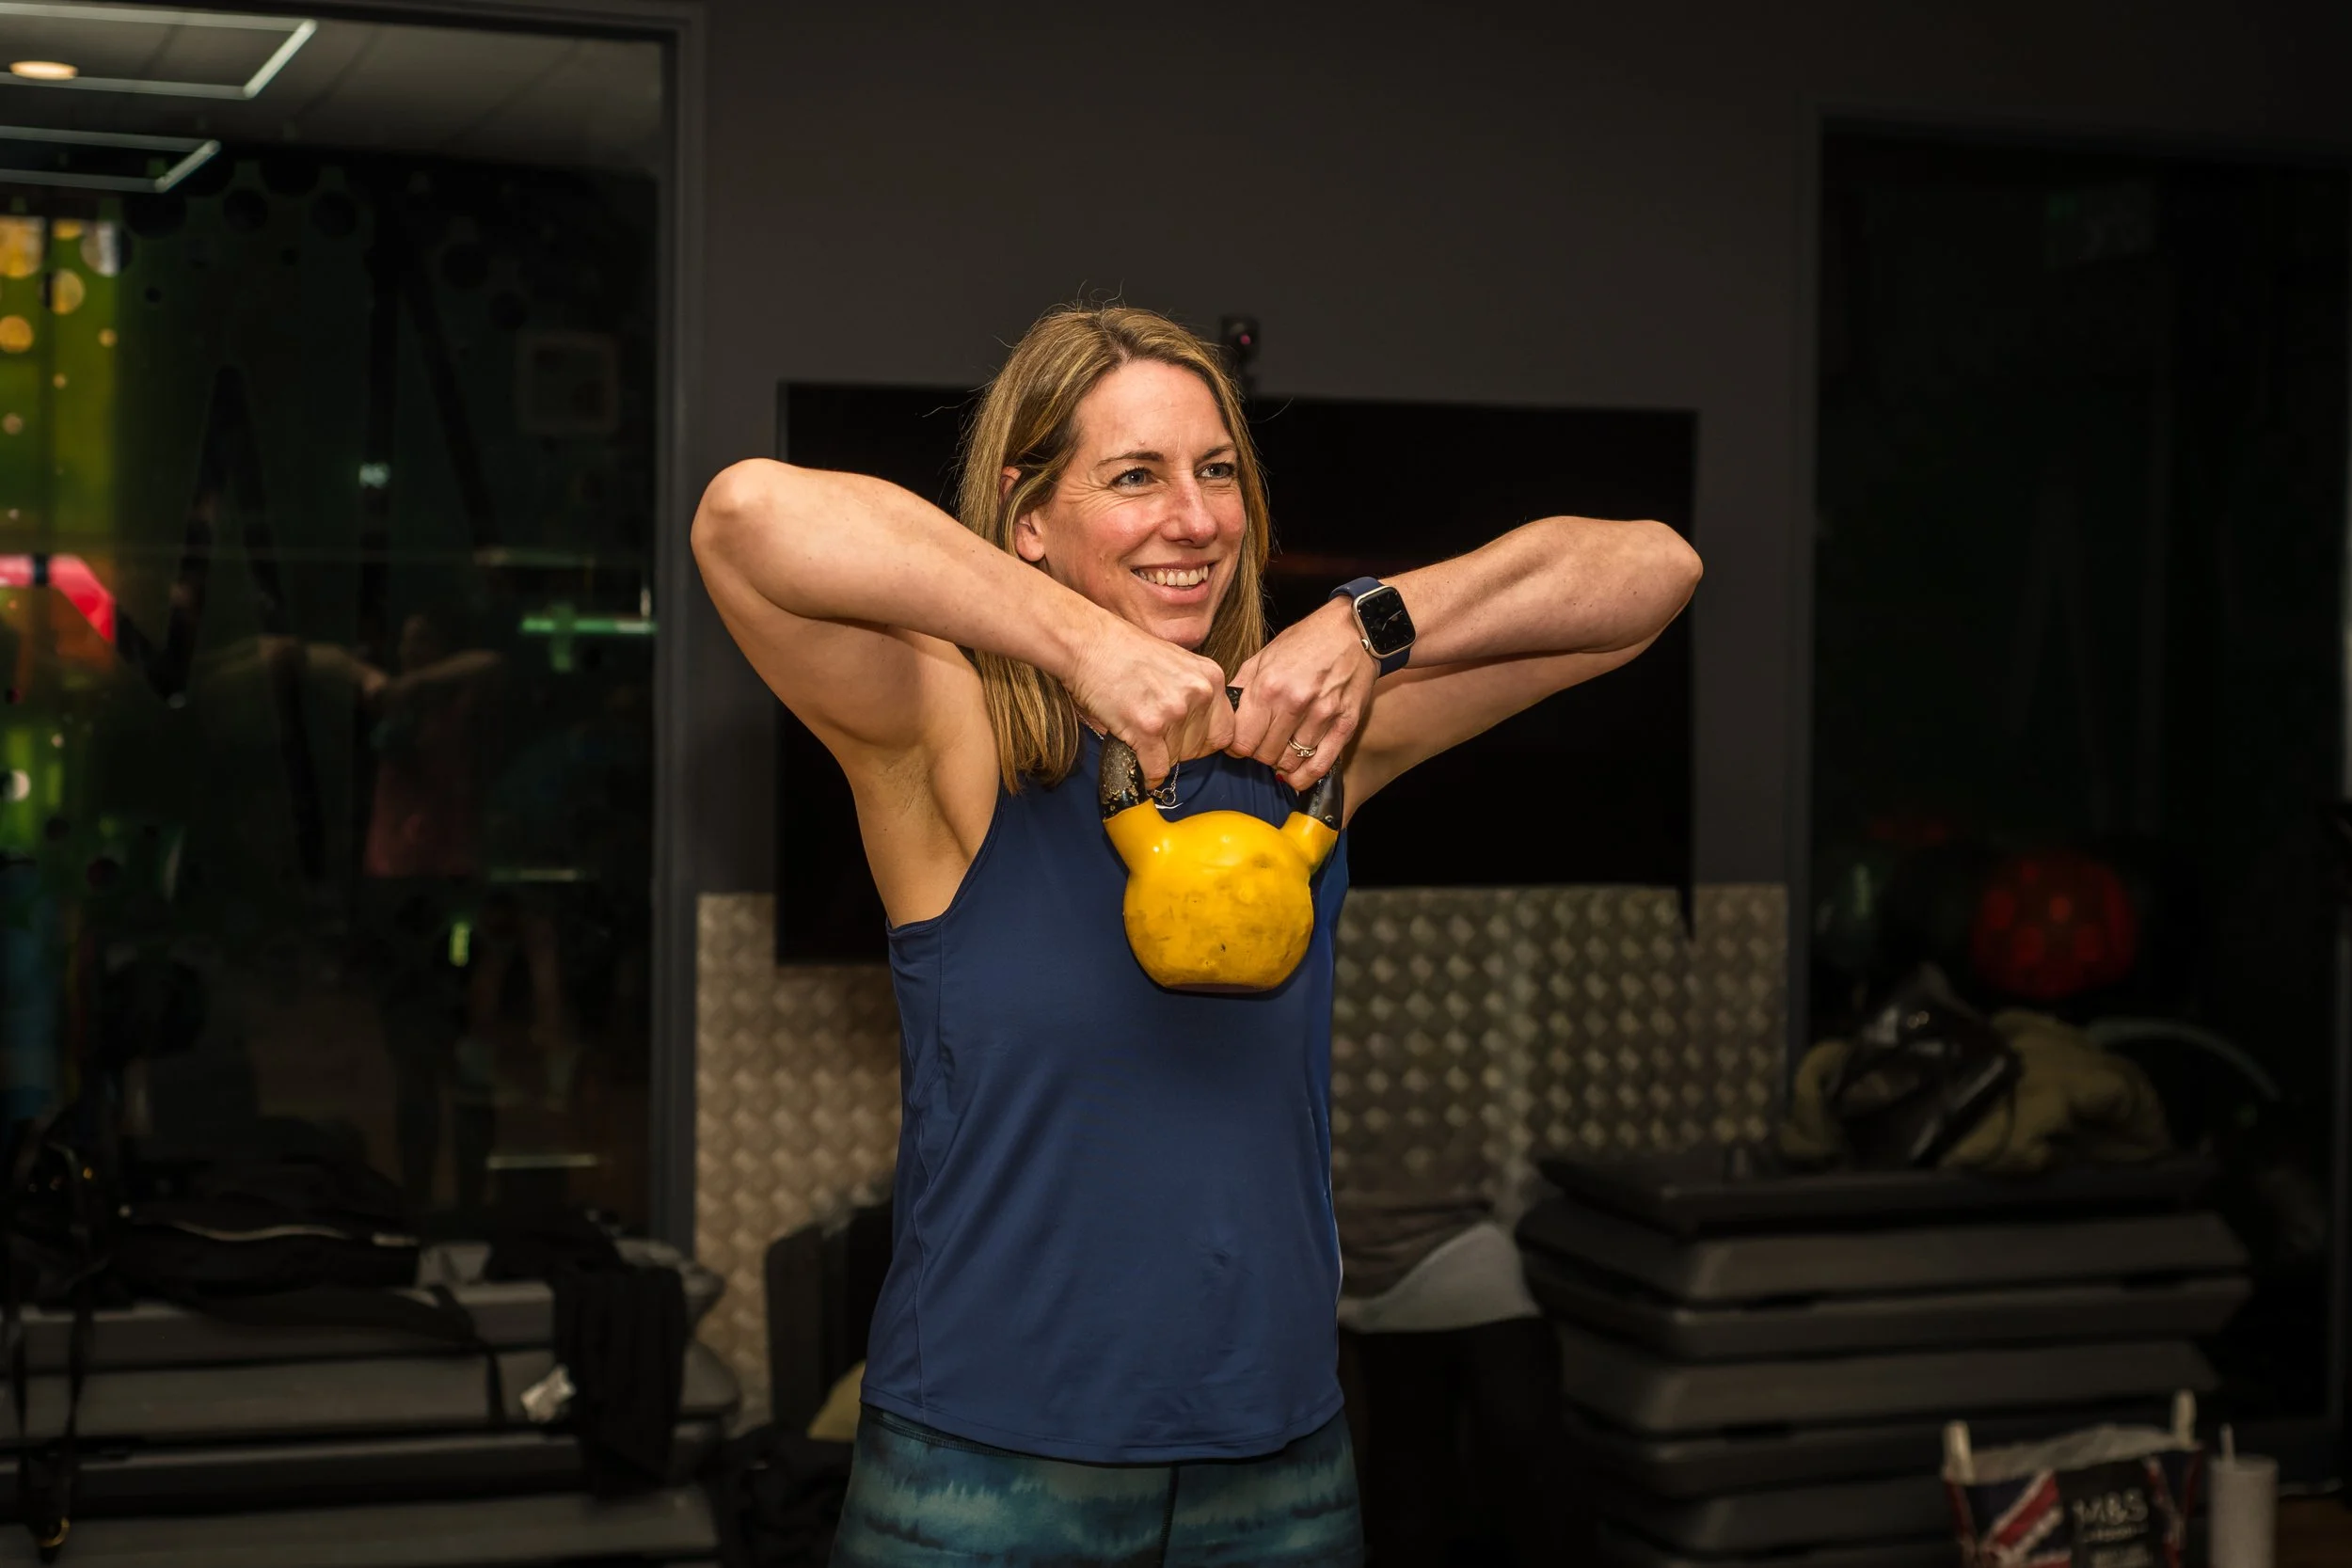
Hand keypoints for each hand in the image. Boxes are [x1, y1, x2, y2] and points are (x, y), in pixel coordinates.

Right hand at [1065, 616, 1235, 785]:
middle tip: (1156, 735)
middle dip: (1178, 749)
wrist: (1089, 644)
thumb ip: (1197, 694)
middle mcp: (1199, 693)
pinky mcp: (1148, 727)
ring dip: (1157, 755)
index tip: (1186, 741)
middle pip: (1200, 749)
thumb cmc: (1128, 653)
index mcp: (1211, 677)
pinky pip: (1156, 768)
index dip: (1204, 742)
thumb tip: (1203, 732)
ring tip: (1139, 731)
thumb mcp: (1179, 665)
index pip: (1224, 732)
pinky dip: (1147, 773)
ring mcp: (1174, 711)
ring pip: (1176, 760)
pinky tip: (1137, 759)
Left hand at [1228, 596, 1377, 788]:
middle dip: (1258, 754)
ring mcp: (1322, 715)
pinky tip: (1296, 774)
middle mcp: (1293, 703)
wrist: (1353, 630)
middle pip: (1263, 755)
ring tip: (1281, 749)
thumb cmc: (1306, 641)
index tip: (1240, 743)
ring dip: (1281, 762)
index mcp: (1268, 686)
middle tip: (1263, 743)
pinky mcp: (1345, 725)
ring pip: (1289, 763)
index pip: (1240, 740)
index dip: (1236, 746)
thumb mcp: (1264, 656)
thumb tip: (1223, 715)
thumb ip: (1241, 687)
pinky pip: (1320, 765)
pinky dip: (1304, 777)